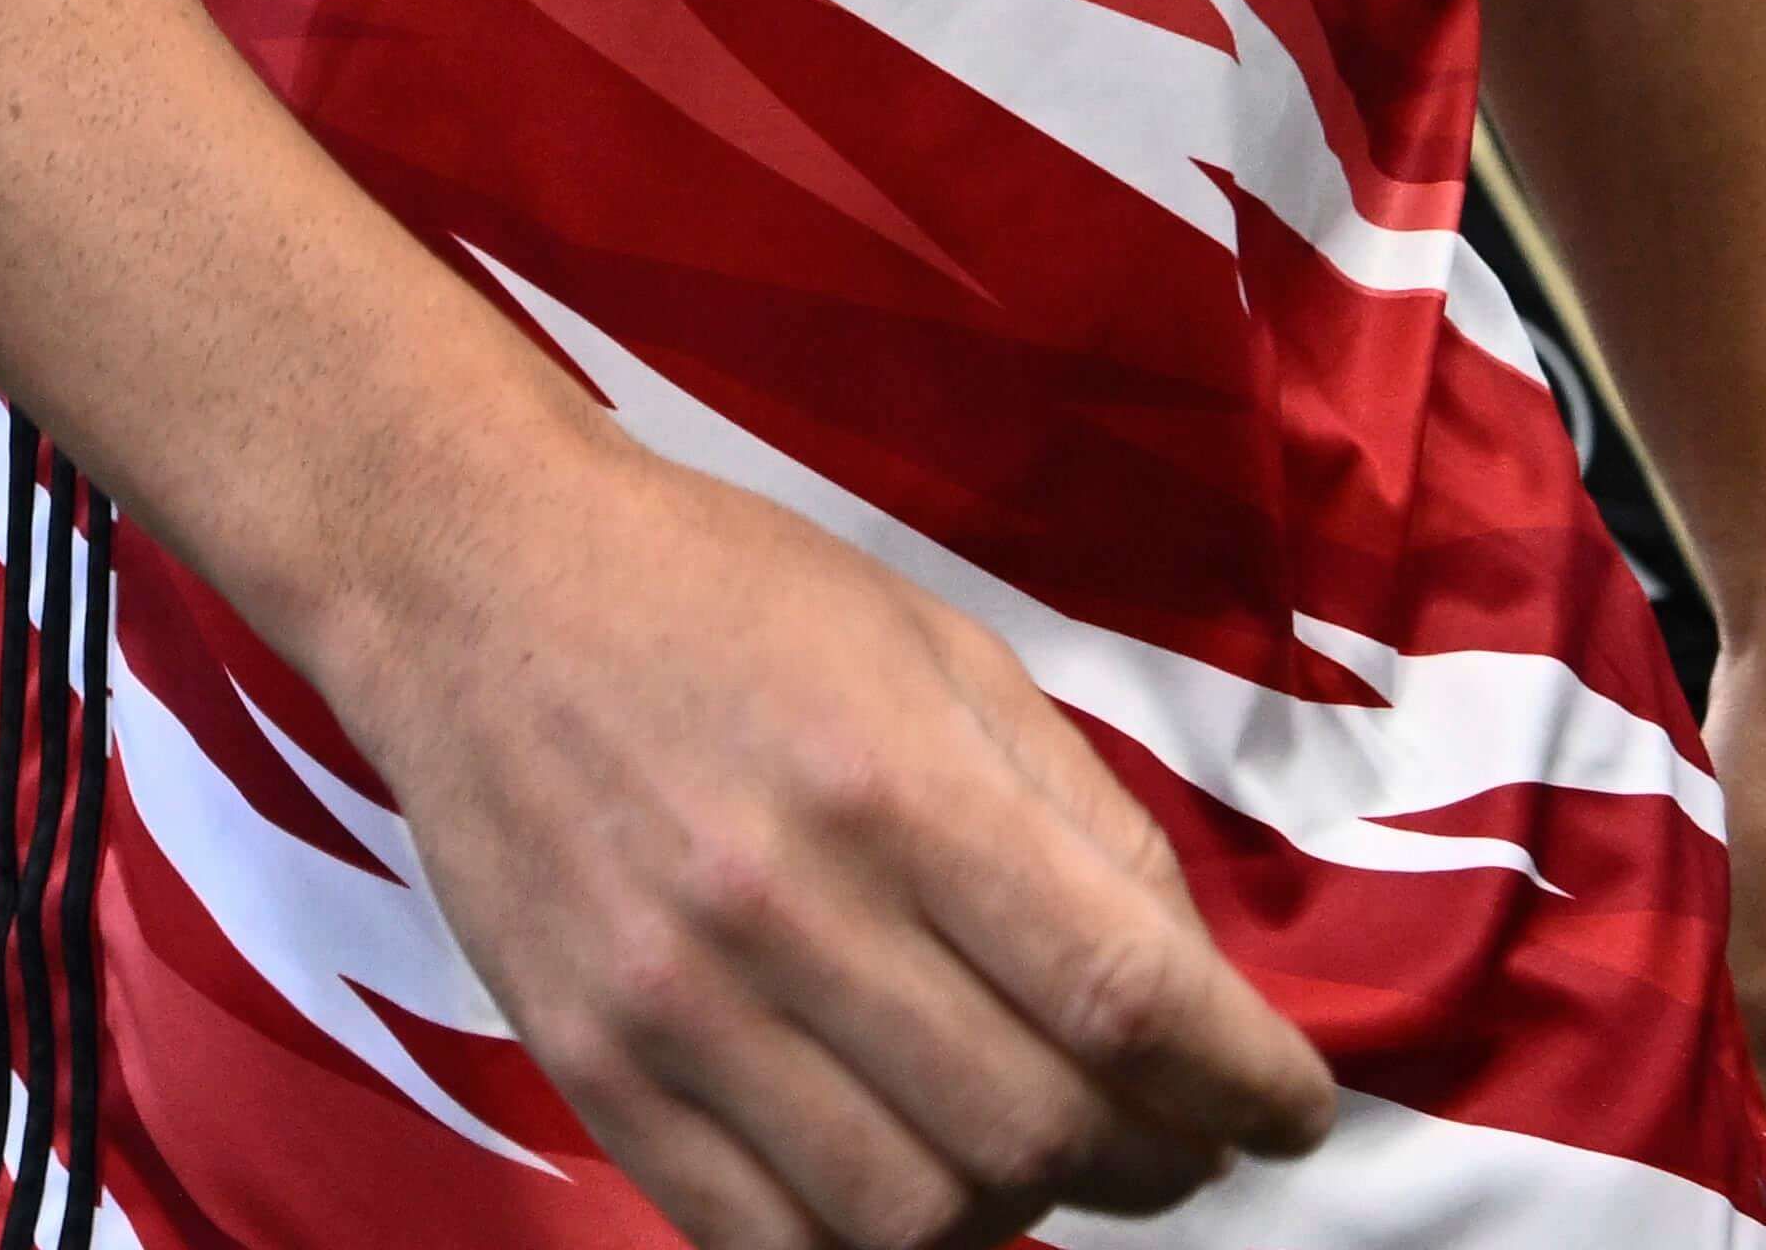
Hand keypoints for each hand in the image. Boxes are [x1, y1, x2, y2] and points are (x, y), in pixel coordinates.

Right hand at [315, 422, 1339, 1249]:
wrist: (475, 581)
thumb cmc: (730, 598)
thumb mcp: (938, 648)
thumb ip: (1076, 816)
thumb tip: (1188, 992)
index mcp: (896, 781)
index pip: (1121, 993)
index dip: (1242, 1082)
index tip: (1290, 1110)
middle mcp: (787, 906)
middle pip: (1034, 1127)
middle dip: (1155, 1161)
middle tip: (1178, 1140)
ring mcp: (676, 1004)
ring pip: (913, 1219)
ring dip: (1019, 1214)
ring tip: (1042, 1160)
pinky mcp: (592, 1069)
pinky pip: (764, 1242)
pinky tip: (916, 1191)